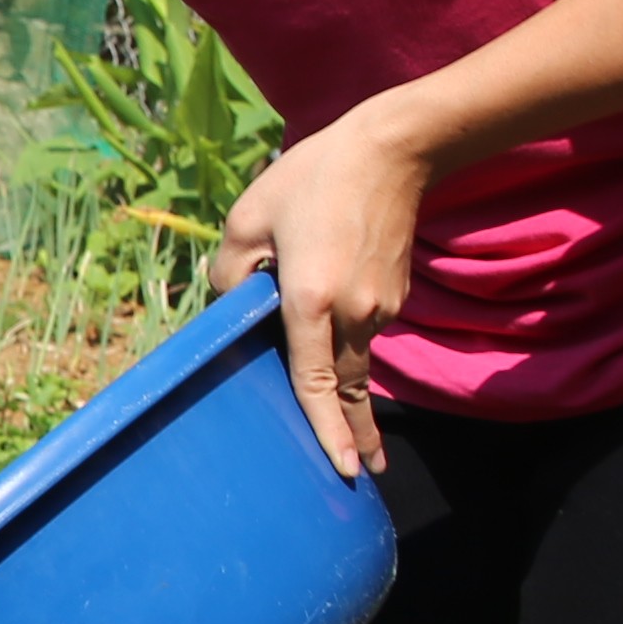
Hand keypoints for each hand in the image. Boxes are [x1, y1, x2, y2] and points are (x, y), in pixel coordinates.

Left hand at [215, 104, 432, 478]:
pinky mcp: (393, 295)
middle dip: (352, 434)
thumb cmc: (312, 178)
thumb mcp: (248, 217)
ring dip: (347, 392)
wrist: (391, 151)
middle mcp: (353, 311)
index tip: (342, 468)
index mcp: (311, 298)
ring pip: (356, 361)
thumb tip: (230, 308)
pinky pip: (364, 334)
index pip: (317, 380)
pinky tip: (336, 345)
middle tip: (356, 472)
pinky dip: (350, 350)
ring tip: (349, 433)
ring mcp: (380, 306)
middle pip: (348, 388)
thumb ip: (229, 272)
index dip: (327, 428)